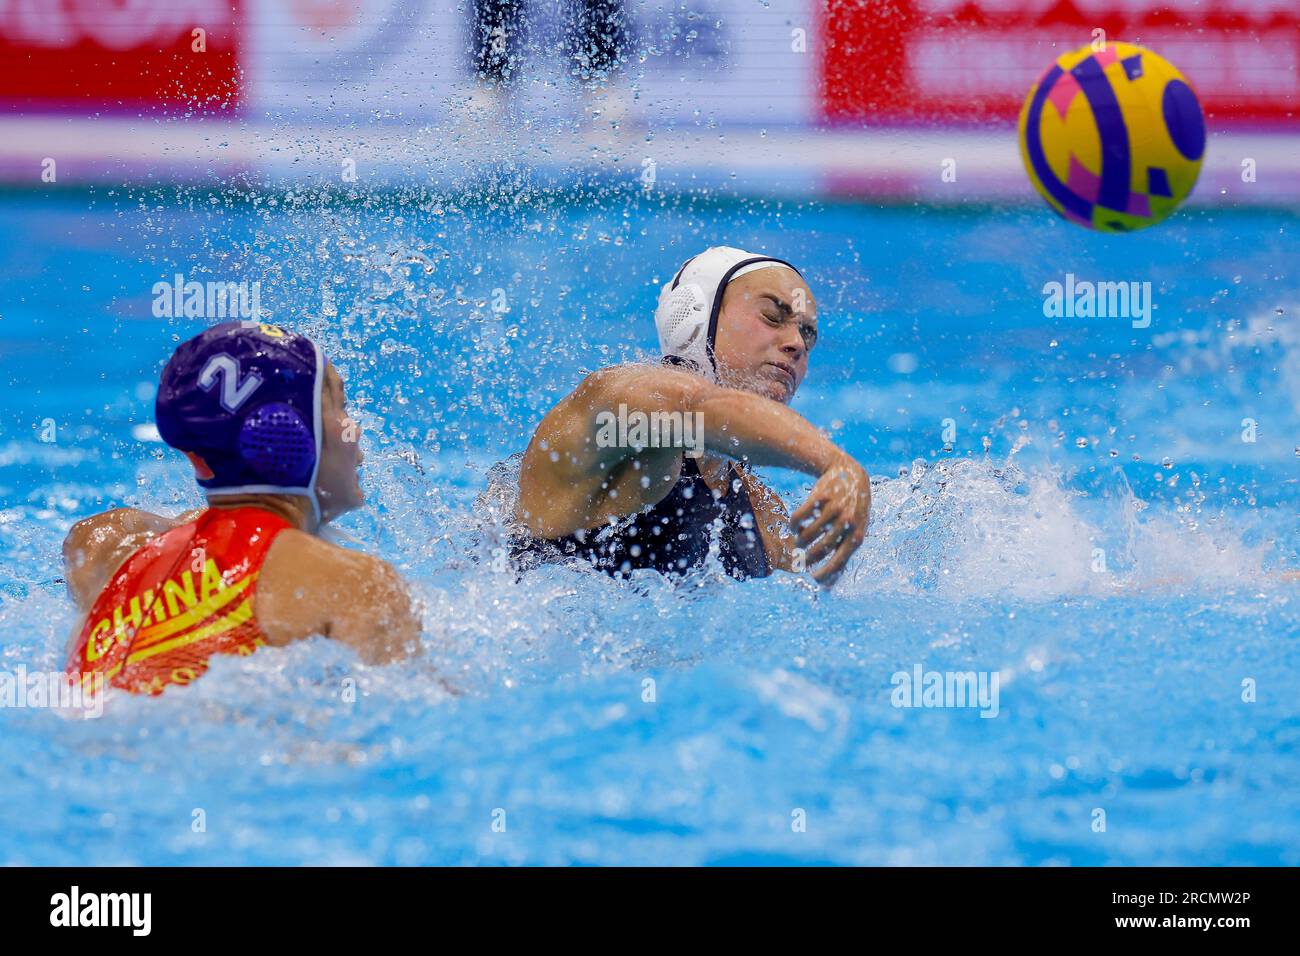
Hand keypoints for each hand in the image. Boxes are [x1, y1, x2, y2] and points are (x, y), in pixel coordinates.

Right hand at [790, 455, 870, 586]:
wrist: (850, 474)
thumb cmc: (852, 510)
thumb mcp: (856, 530)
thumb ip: (844, 553)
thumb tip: (827, 585)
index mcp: (857, 535)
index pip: (839, 561)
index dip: (825, 573)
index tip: (813, 578)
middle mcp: (847, 522)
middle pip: (819, 549)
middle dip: (807, 558)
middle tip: (801, 560)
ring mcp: (833, 509)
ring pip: (807, 534)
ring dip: (799, 541)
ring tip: (799, 540)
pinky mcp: (819, 497)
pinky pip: (799, 517)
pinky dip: (793, 525)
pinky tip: (795, 526)